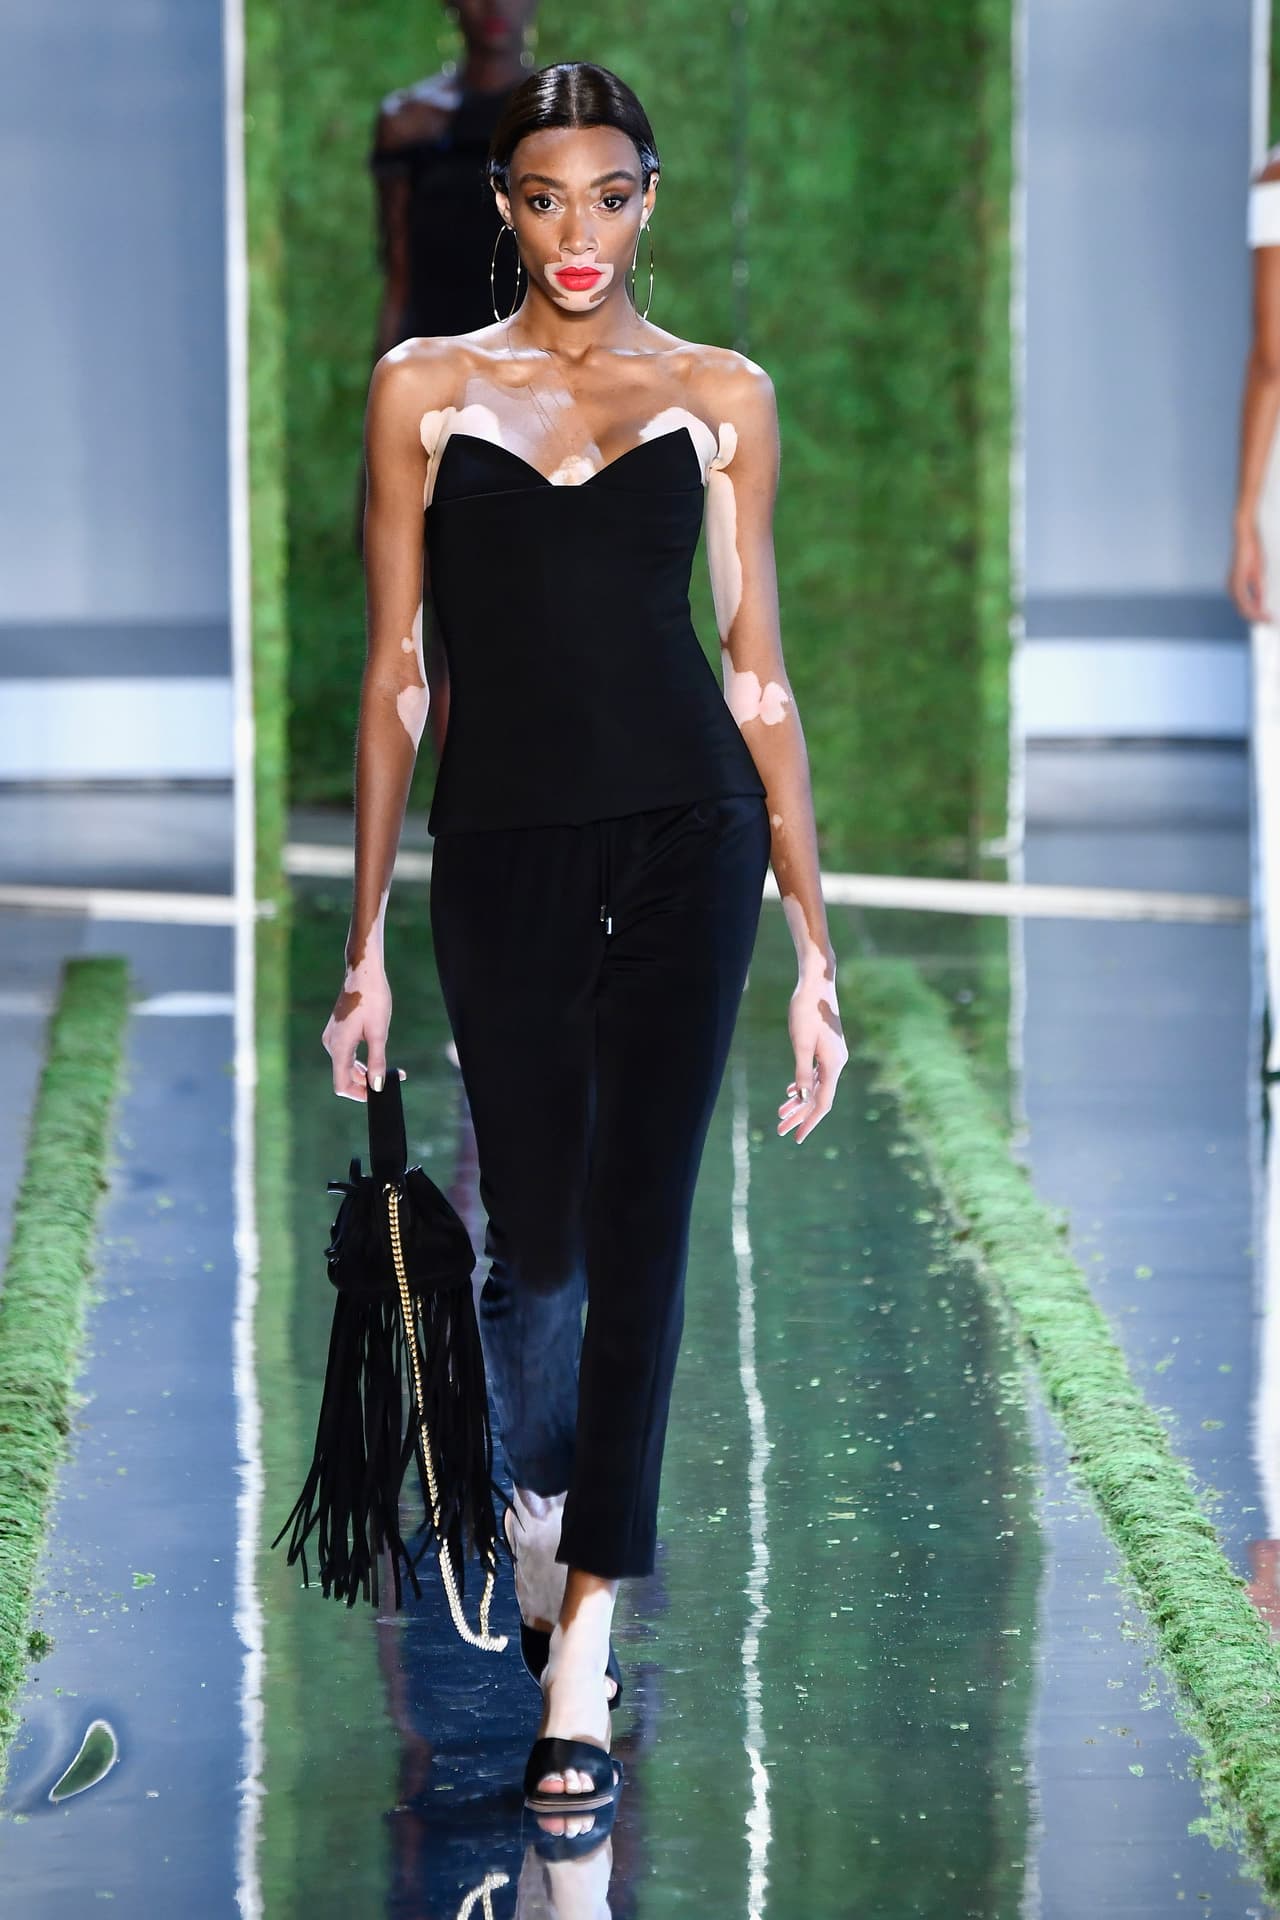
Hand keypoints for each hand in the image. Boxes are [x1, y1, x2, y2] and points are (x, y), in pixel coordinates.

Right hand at [321, 964, 405, 1100]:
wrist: (364, 973)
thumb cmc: (372, 999)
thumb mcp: (379, 1033)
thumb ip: (377, 1061)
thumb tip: (377, 1086)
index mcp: (338, 1046)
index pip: (341, 1084)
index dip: (359, 1094)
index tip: (379, 1094)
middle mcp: (331, 1044)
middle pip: (345, 1076)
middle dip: (368, 1082)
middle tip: (396, 1078)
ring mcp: (333, 1037)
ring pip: (347, 1065)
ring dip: (366, 1072)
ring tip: (392, 1070)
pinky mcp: (338, 1031)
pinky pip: (347, 1053)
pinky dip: (361, 1060)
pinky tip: (378, 1059)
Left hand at [778, 974, 848, 1143]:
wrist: (816, 983)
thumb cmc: (806, 1010)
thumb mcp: (800, 1043)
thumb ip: (802, 1072)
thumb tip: (802, 1098)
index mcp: (833, 1064)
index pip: (822, 1102)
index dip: (809, 1122)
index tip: (796, 1137)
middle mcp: (837, 1063)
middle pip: (818, 1097)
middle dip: (799, 1115)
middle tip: (781, 1130)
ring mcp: (833, 1056)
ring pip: (816, 1087)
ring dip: (799, 1102)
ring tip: (781, 1115)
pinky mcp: (826, 1049)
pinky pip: (816, 1074)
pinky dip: (803, 1085)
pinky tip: (791, 1093)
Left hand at [1229, 521, 1270, 622]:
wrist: (1247, 536)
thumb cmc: (1253, 553)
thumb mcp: (1258, 576)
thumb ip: (1258, 591)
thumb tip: (1261, 605)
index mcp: (1236, 587)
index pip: (1245, 607)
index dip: (1256, 615)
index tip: (1269, 619)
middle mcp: (1232, 588)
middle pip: (1243, 610)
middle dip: (1257, 618)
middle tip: (1270, 622)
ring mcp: (1233, 584)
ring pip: (1243, 607)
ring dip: (1256, 614)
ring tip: (1268, 618)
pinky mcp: (1237, 579)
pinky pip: (1243, 599)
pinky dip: (1253, 606)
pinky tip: (1261, 610)